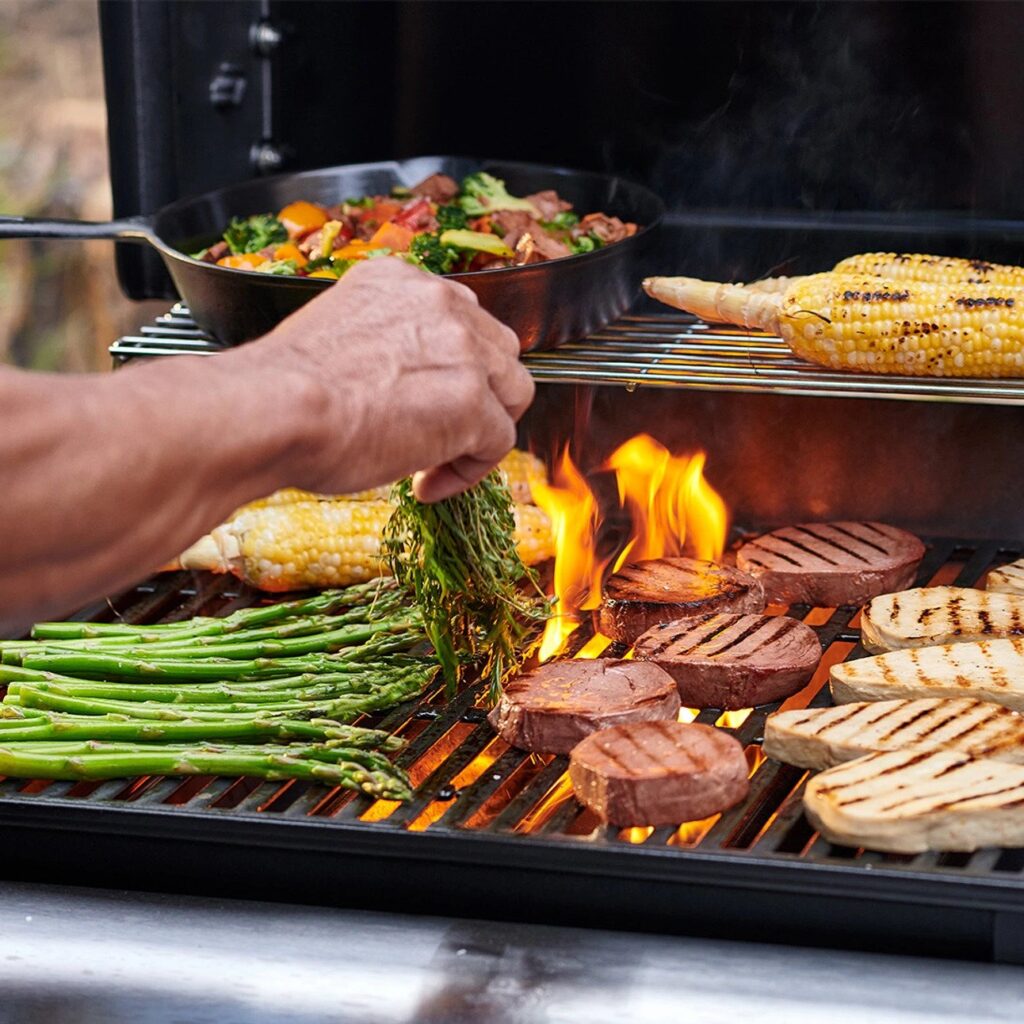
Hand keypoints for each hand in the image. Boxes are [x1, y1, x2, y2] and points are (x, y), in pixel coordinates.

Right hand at [242, 257, 534, 500]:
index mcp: (401, 281)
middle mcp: (439, 303)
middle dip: (480, 393)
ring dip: (483, 430)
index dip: (452, 367)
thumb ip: (379, 345)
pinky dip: (470, 469)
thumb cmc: (282, 389)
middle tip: (442, 431)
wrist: (275, 409)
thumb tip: (391, 384)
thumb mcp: (335, 335)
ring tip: (438, 460)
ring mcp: (463, 351)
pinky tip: (426, 484)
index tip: (426, 399)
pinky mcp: (473, 402)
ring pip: (511, 392)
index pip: (458, 319)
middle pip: (497, 350)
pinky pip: (498, 441)